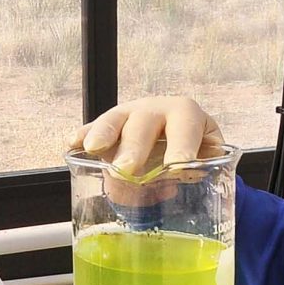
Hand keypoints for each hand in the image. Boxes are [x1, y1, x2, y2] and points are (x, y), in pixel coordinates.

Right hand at [68, 95, 225, 176]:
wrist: (178, 135)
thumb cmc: (195, 147)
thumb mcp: (209, 154)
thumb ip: (208, 165)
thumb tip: (193, 175)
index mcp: (185, 113)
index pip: (185, 127)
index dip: (182, 147)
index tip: (177, 168)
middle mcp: (156, 109)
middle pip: (144, 123)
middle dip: (135, 146)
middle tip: (127, 168)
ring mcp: (129, 114)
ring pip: (116, 119)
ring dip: (104, 133)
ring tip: (95, 149)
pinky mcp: (109, 125)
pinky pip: (94, 128)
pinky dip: (84, 135)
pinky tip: (74, 144)